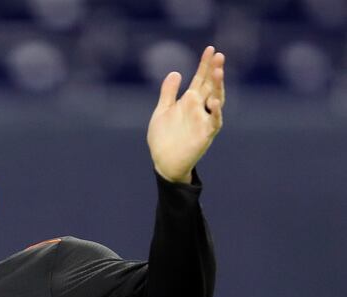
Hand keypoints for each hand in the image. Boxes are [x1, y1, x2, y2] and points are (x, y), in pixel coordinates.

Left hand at [147, 46, 224, 182]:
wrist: (164, 161)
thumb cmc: (164, 137)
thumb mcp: (162, 111)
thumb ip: (168, 93)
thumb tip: (175, 72)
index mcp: (190, 101)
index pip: (200, 79)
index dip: (204, 65)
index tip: (210, 49)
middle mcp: (200, 108)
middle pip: (210, 86)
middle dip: (215, 71)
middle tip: (219, 56)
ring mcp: (204, 120)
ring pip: (216, 100)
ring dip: (218, 87)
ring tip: (218, 72)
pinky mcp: (205, 134)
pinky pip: (214, 122)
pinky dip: (215, 112)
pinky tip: (214, 101)